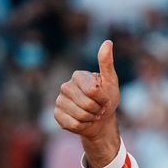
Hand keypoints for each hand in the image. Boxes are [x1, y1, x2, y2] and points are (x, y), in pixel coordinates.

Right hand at [54, 40, 120, 167]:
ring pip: (80, 115)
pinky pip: (73, 124)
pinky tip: (83, 121)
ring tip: (92, 114)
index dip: (104, 99)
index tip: (106, 98)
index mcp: (78, 76)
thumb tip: (108, 42)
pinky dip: (83, 126)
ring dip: (91, 118)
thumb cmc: (107, 98)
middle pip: (87, 105)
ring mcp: (59, 100)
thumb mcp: (111, 81)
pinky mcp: (57, 115)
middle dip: (98, 110)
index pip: (93, 91)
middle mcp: (66, 86)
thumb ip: (107, 63)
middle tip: (99, 108)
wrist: (100, 119)